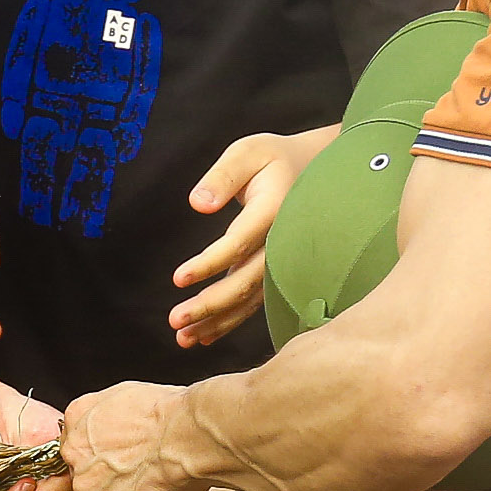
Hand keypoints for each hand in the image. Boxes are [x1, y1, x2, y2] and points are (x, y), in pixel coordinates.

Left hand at [59, 380, 211, 490]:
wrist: (186, 436)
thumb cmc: (170, 413)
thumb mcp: (125, 394)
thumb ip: (106, 414)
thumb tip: (113, 428)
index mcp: (77, 422)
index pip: (84, 450)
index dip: (112, 459)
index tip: (132, 460)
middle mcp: (75, 458)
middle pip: (93, 480)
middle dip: (122, 483)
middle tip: (152, 476)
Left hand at [167, 128, 324, 348]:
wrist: (315, 170)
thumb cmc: (274, 159)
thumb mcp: (248, 152)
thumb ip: (223, 176)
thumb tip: (198, 203)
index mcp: (275, 211)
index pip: (239, 243)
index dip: (209, 263)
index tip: (178, 279)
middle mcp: (283, 243)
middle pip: (245, 282)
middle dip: (209, 305)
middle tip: (175, 321)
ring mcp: (284, 262)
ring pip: (250, 299)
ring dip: (217, 321)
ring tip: (183, 338)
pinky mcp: (278, 272)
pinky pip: (255, 301)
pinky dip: (231, 320)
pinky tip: (205, 334)